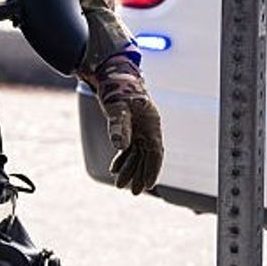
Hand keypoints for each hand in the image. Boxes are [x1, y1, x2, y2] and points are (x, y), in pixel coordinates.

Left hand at [82, 53, 163, 193]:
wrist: (110, 73)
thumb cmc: (117, 86)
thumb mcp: (117, 106)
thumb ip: (119, 125)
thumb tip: (121, 146)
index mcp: (151, 123)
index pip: (156, 151)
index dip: (153, 169)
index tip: (149, 185)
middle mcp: (148, 127)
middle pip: (147, 156)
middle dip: (141, 174)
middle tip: (135, 192)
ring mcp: (139, 128)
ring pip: (137, 154)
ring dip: (130, 169)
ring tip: (121, 185)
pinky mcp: (129, 127)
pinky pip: (129, 148)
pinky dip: (123, 158)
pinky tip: (115, 169)